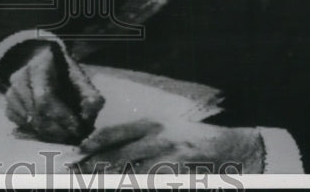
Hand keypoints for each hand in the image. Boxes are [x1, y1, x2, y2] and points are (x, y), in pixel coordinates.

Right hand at [4, 42, 104, 143]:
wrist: (40, 61)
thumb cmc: (62, 71)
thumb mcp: (78, 76)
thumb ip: (89, 94)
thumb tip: (89, 114)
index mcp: (39, 65)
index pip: (45, 97)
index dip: (62, 117)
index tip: (78, 129)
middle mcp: (20, 77)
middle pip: (36, 113)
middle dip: (57, 130)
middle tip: (73, 137)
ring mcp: (11, 91)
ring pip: (29, 121)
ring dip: (49, 133)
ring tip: (65, 134)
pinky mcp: (8, 104)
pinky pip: (21, 125)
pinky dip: (36, 131)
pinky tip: (49, 128)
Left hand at [74, 118, 264, 173]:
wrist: (232, 149)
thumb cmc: (191, 142)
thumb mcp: (163, 131)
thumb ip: (137, 138)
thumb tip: (102, 149)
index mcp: (152, 124)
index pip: (115, 133)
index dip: (94, 143)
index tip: (77, 152)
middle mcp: (159, 137)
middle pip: (119, 156)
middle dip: (95, 167)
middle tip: (77, 174)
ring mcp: (170, 157)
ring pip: (133, 174)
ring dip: (114, 180)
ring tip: (93, 183)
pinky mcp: (180, 174)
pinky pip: (152, 182)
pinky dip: (138, 184)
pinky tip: (128, 184)